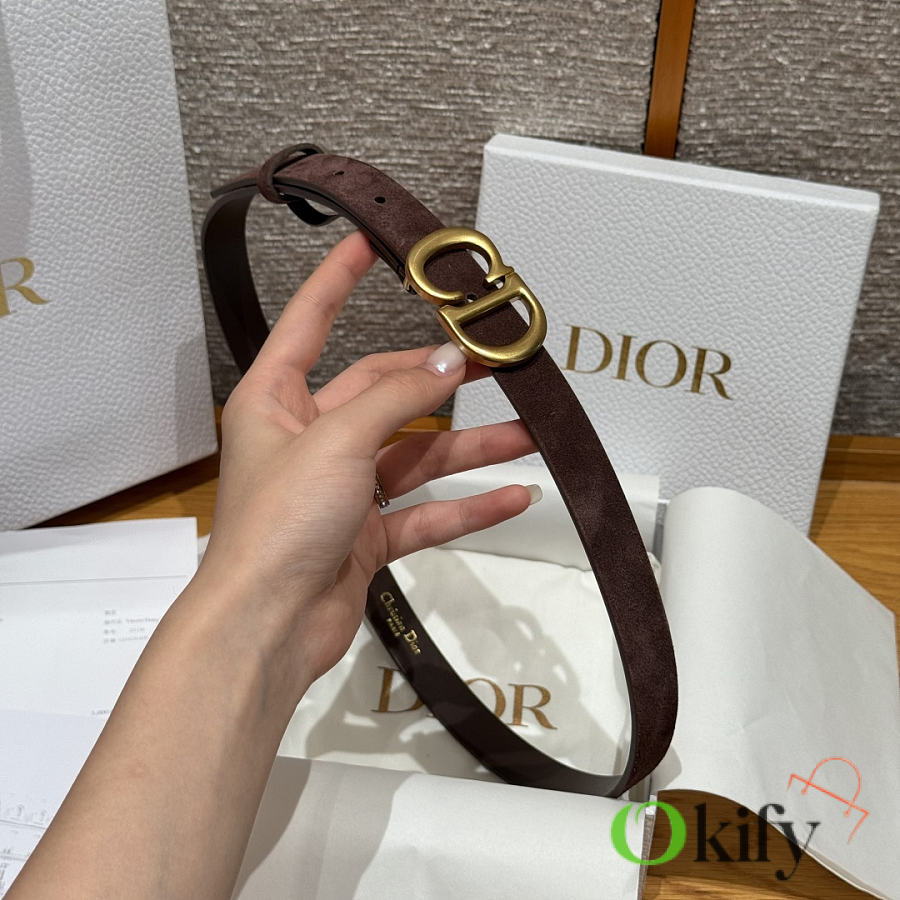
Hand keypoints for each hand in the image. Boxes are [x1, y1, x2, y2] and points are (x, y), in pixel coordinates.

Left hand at [199, 229, 536, 694]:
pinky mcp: (367, 536)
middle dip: (441, 382)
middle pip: (386, 394)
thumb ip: (398, 399)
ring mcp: (342, 490)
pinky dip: (466, 507)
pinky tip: (513, 497)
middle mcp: (311, 439)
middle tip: (496, 363)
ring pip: (416, 456)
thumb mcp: (337, 441)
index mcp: (278, 402)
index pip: (310, 323)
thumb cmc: (280, 522)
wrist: (268, 626)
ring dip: (470, 448)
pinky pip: (425, 513)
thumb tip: (449, 363)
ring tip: (528, 434)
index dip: (336, 281)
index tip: (367, 244)